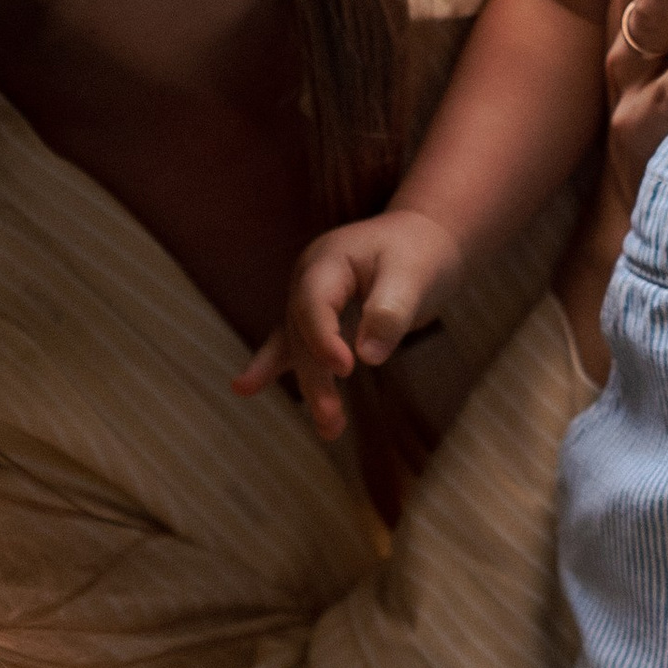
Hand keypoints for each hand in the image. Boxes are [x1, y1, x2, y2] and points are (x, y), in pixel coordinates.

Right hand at [235, 207, 462, 439]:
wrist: (423, 238)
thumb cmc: (420, 253)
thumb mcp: (414, 276)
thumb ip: (390, 313)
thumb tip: (368, 357)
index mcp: (328, 260)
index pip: (314, 302)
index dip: (323, 337)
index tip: (347, 369)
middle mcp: (309, 279)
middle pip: (302, 333)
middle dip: (316, 377)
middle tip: (331, 418)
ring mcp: (309, 299)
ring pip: (299, 347)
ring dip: (311, 386)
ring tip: (329, 428)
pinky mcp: (318, 319)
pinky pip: (293, 346)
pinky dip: (274, 368)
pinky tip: (244, 387)